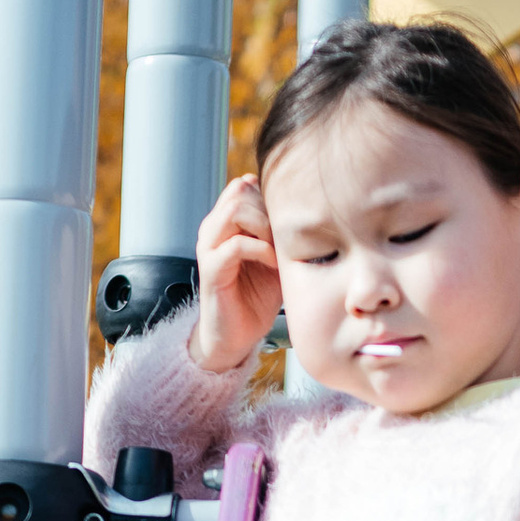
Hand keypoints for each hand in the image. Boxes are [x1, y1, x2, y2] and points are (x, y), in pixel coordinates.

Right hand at [189, 172, 281, 376]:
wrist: (236, 335)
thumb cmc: (256, 298)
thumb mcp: (278, 259)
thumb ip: (283, 233)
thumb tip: (310, 212)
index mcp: (226, 223)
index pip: (243, 185)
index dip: (268, 198)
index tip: (286, 224)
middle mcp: (213, 229)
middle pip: (239, 191)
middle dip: (268, 211)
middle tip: (283, 238)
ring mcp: (209, 247)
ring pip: (234, 210)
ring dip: (264, 226)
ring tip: (277, 249)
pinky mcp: (212, 270)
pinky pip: (236, 244)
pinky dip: (261, 250)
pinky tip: (272, 264)